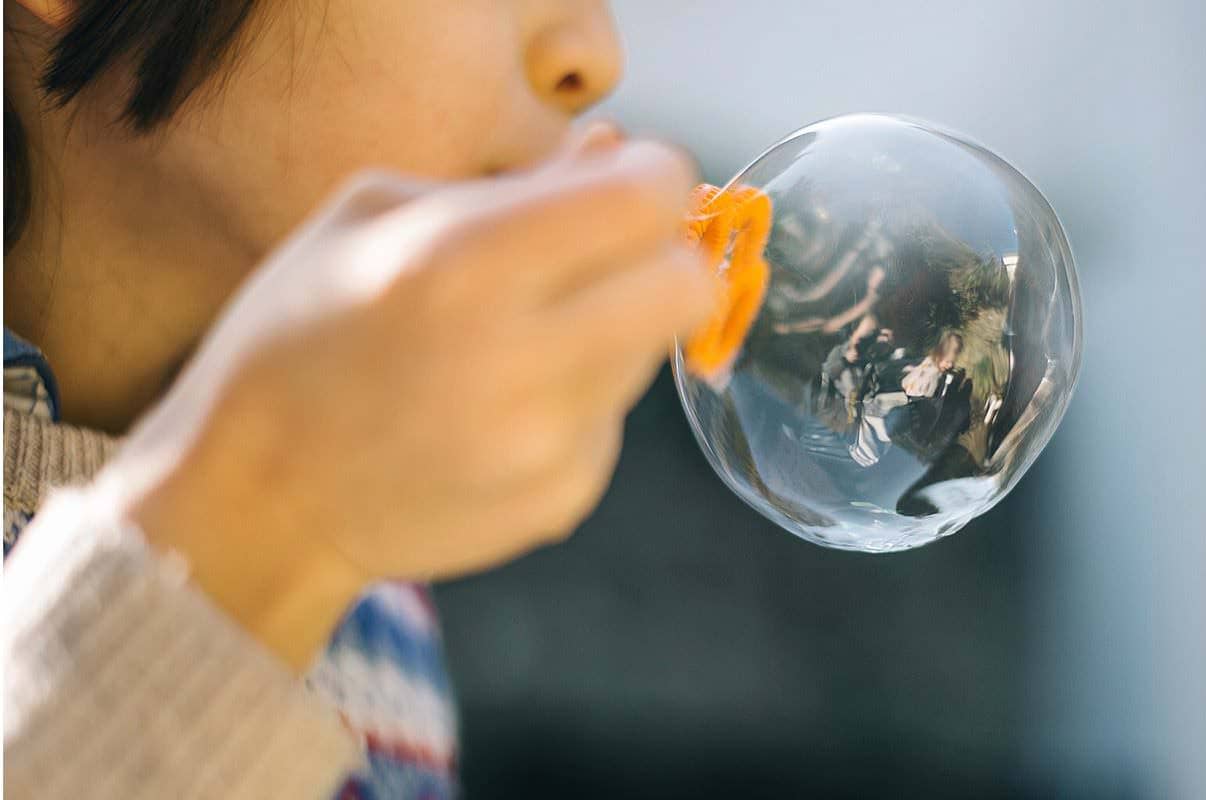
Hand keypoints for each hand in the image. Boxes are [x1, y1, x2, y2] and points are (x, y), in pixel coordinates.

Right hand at [116, 136, 710, 667]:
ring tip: (517, 343)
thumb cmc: (299, 337)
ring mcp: (548, 443)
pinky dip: (578, 404)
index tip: (624, 185)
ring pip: (653, 352)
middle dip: (661, 258)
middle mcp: (520, 359)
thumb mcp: (372, 217)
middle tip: (606, 260)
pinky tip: (498, 412)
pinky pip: (615, 423)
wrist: (254, 500)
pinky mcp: (563, 500)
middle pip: (687, 285)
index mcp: (464, 263)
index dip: (650, 179)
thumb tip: (614, 152)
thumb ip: (511, 180)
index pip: (645, 201)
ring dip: (612, 330)